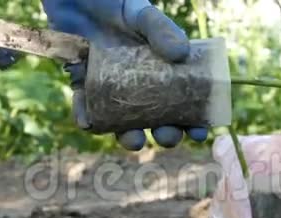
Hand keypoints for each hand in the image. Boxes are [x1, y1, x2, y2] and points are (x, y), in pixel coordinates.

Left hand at [41, 0, 208, 150]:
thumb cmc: (111, 0)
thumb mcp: (140, 13)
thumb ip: (160, 29)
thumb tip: (182, 55)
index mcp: (160, 67)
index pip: (183, 98)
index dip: (193, 119)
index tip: (199, 132)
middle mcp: (138, 81)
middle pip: (156, 117)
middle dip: (164, 133)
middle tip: (167, 136)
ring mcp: (111, 85)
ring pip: (123, 121)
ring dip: (129, 136)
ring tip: (134, 140)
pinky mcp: (82, 82)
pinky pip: (85, 106)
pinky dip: (86, 116)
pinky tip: (89, 122)